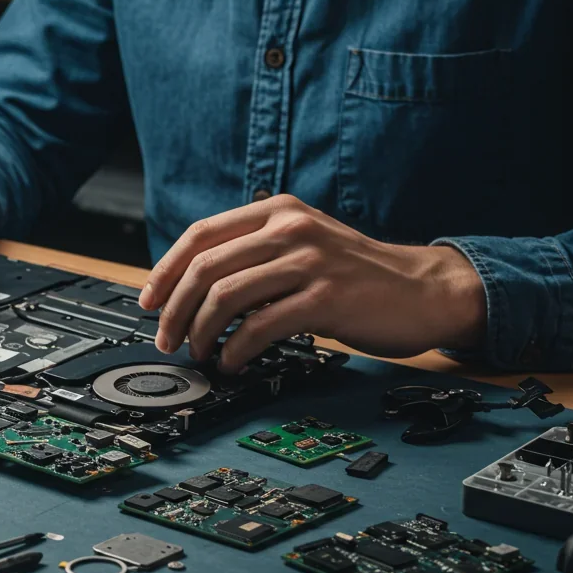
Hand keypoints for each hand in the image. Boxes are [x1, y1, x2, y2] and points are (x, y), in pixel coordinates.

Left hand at [137, 195, 486, 371]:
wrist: (423, 290)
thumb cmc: (355, 275)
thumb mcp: (301, 246)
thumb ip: (253, 254)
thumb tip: (189, 289)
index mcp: (276, 211)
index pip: (200, 235)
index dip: (165, 271)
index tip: (149, 301)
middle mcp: (290, 228)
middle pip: (205, 268)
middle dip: (175, 310)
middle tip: (167, 339)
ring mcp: (309, 261)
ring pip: (225, 296)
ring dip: (200, 333)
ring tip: (200, 353)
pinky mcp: (325, 298)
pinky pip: (260, 326)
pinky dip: (235, 350)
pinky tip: (233, 362)